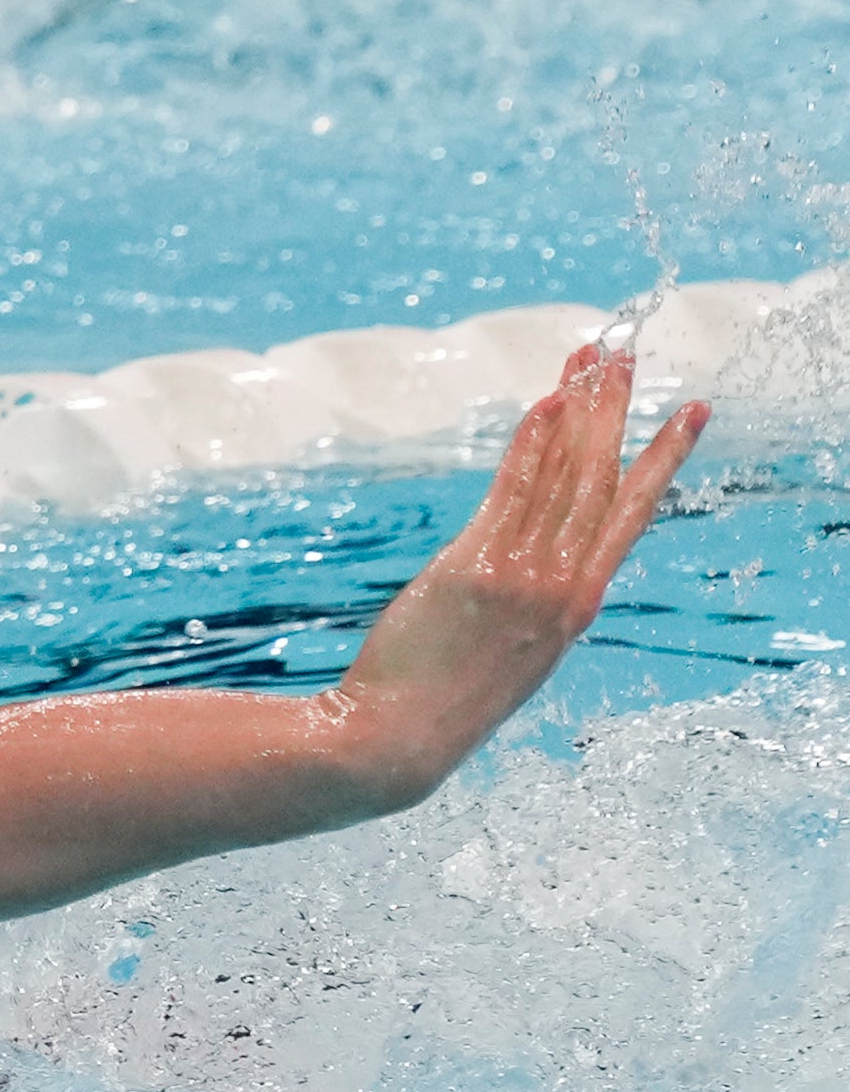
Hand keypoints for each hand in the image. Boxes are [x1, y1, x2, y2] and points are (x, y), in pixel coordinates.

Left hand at [330, 344, 707, 794]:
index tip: (690, 411)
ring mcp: (525, 577)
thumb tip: (525, 554)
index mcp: (578, 604)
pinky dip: (532, 446)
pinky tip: (545, 404)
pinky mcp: (477, 570)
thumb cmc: (443, 699)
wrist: (401, 738)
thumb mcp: (508, 647)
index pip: (632, 513)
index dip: (664, 457)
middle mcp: (564, 586)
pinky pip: (513, 494)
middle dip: (618, 411)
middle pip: (603, 478)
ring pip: (565, 478)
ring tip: (590, 357)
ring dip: (578, 410)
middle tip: (628, 353)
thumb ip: (528, 598)